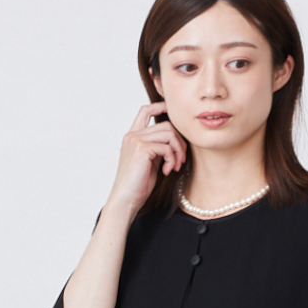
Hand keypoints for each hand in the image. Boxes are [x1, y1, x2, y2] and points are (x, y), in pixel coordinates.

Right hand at [105, 101, 187, 216]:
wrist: (125, 200)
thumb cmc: (137, 186)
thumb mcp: (150, 162)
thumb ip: (158, 148)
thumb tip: (174, 139)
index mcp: (132, 137)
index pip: (146, 110)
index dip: (161, 106)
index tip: (175, 114)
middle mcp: (132, 135)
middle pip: (166, 124)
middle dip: (179, 141)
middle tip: (181, 160)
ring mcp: (136, 141)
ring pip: (169, 133)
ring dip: (178, 151)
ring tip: (176, 166)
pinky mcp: (142, 149)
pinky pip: (167, 147)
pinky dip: (172, 160)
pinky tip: (168, 171)